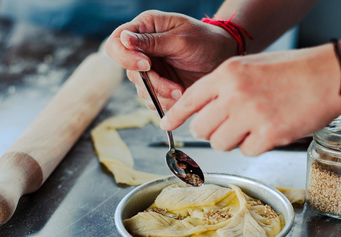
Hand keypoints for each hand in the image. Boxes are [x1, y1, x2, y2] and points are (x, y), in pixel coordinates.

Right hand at [105, 10, 236, 109]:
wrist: (224, 58)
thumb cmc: (206, 41)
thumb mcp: (181, 39)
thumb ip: (152, 42)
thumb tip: (124, 39)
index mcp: (144, 28)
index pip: (116, 43)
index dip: (125, 57)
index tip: (147, 65)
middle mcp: (143, 49)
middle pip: (129, 72)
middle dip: (153, 83)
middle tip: (175, 87)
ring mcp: (150, 70)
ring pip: (141, 90)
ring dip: (162, 95)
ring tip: (182, 91)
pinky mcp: (159, 86)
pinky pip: (152, 101)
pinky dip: (166, 102)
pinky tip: (180, 95)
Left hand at [160, 44, 340, 155]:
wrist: (331, 75)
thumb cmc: (293, 70)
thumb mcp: (250, 66)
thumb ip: (224, 86)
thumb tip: (204, 110)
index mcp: (227, 74)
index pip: (189, 99)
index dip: (175, 114)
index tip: (165, 125)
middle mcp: (234, 94)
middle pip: (200, 128)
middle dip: (210, 131)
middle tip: (226, 127)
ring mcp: (251, 116)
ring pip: (219, 144)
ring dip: (232, 140)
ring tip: (253, 126)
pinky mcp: (269, 135)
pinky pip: (246, 151)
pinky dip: (256, 145)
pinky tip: (270, 130)